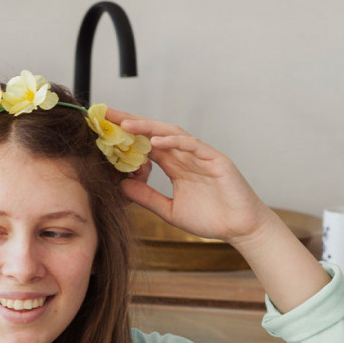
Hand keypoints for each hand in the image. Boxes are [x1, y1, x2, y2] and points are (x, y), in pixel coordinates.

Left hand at [108, 111, 272, 244]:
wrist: (240, 229)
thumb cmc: (210, 218)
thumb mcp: (169, 210)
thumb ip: (147, 197)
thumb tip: (121, 185)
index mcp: (174, 165)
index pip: (145, 144)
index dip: (125, 136)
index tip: (103, 129)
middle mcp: (184, 156)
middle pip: (153, 132)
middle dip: (130, 121)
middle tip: (107, 113)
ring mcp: (200, 155)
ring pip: (170, 133)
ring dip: (148, 127)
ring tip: (125, 124)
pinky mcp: (215, 159)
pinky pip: (192, 145)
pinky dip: (174, 141)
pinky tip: (156, 140)